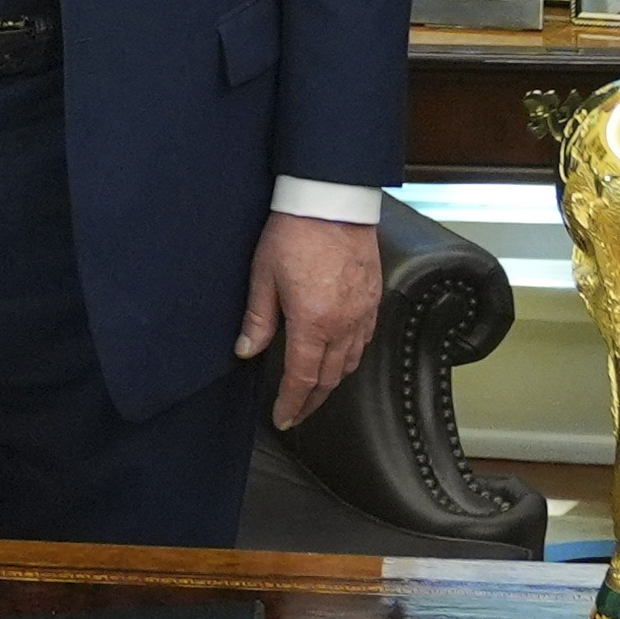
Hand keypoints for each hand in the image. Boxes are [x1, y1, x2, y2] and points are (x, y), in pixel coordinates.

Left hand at [236, 213, 381, 429]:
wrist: (332, 200)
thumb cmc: (294, 232)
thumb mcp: (264, 275)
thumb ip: (257, 318)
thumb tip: (245, 351)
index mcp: (313, 323)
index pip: (302, 379)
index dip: (292, 404)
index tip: (283, 418)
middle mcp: (343, 325)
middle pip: (329, 378)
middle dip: (311, 401)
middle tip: (297, 413)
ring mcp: (362, 313)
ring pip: (351, 362)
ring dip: (332, 382)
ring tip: (315, 390)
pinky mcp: (374, 298)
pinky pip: (365, 340)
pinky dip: (351, 357)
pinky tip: (340, 356)